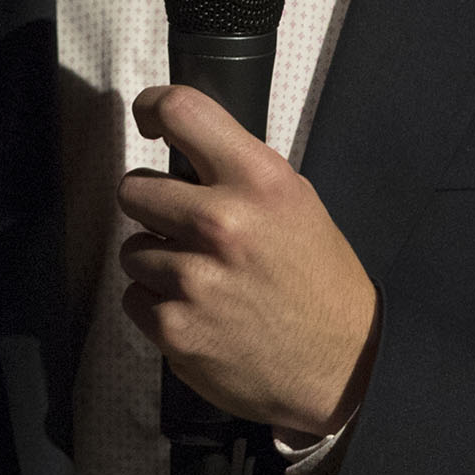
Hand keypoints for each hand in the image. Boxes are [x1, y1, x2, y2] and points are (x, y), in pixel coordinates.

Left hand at [117, 86, 378, 439]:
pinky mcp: (174, 328)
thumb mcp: (298, 204)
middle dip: (151, 206)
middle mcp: (221, 222)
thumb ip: (240, 175)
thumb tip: (184, 153)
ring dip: (157, 263)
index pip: (182, 111)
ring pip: (131, 250)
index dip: (153, 108)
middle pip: (134, 189)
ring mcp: (192, 279)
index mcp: (259, 180)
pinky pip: (134, 299)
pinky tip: (199, 313)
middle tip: (181, 227)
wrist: (344, 366)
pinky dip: (159, 306)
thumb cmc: (321, 282)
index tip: (148, 119)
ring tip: (203, 281)